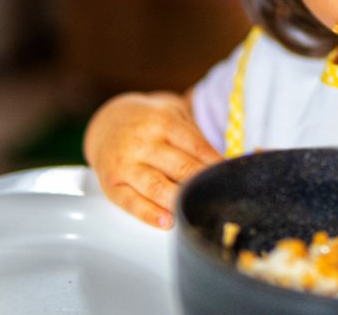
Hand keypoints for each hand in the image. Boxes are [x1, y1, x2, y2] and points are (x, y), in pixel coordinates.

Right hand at [84, 91, 221, 228]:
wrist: (106, 122)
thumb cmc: (150, 122)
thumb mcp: (172, 114)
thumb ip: (194, 136)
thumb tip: (224, 164)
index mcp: (163, 122)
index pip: (196, 146)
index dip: (215, 164)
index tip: (231, 178)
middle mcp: (142, 142)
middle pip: (180, 167)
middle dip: (202, 183)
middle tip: (221, 197)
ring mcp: (125, 164)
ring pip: (156, 186)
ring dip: (179, 201)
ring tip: (197, 211)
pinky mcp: (111, 184)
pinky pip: (131, 203)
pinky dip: (150, 215)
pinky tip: (168, 222)